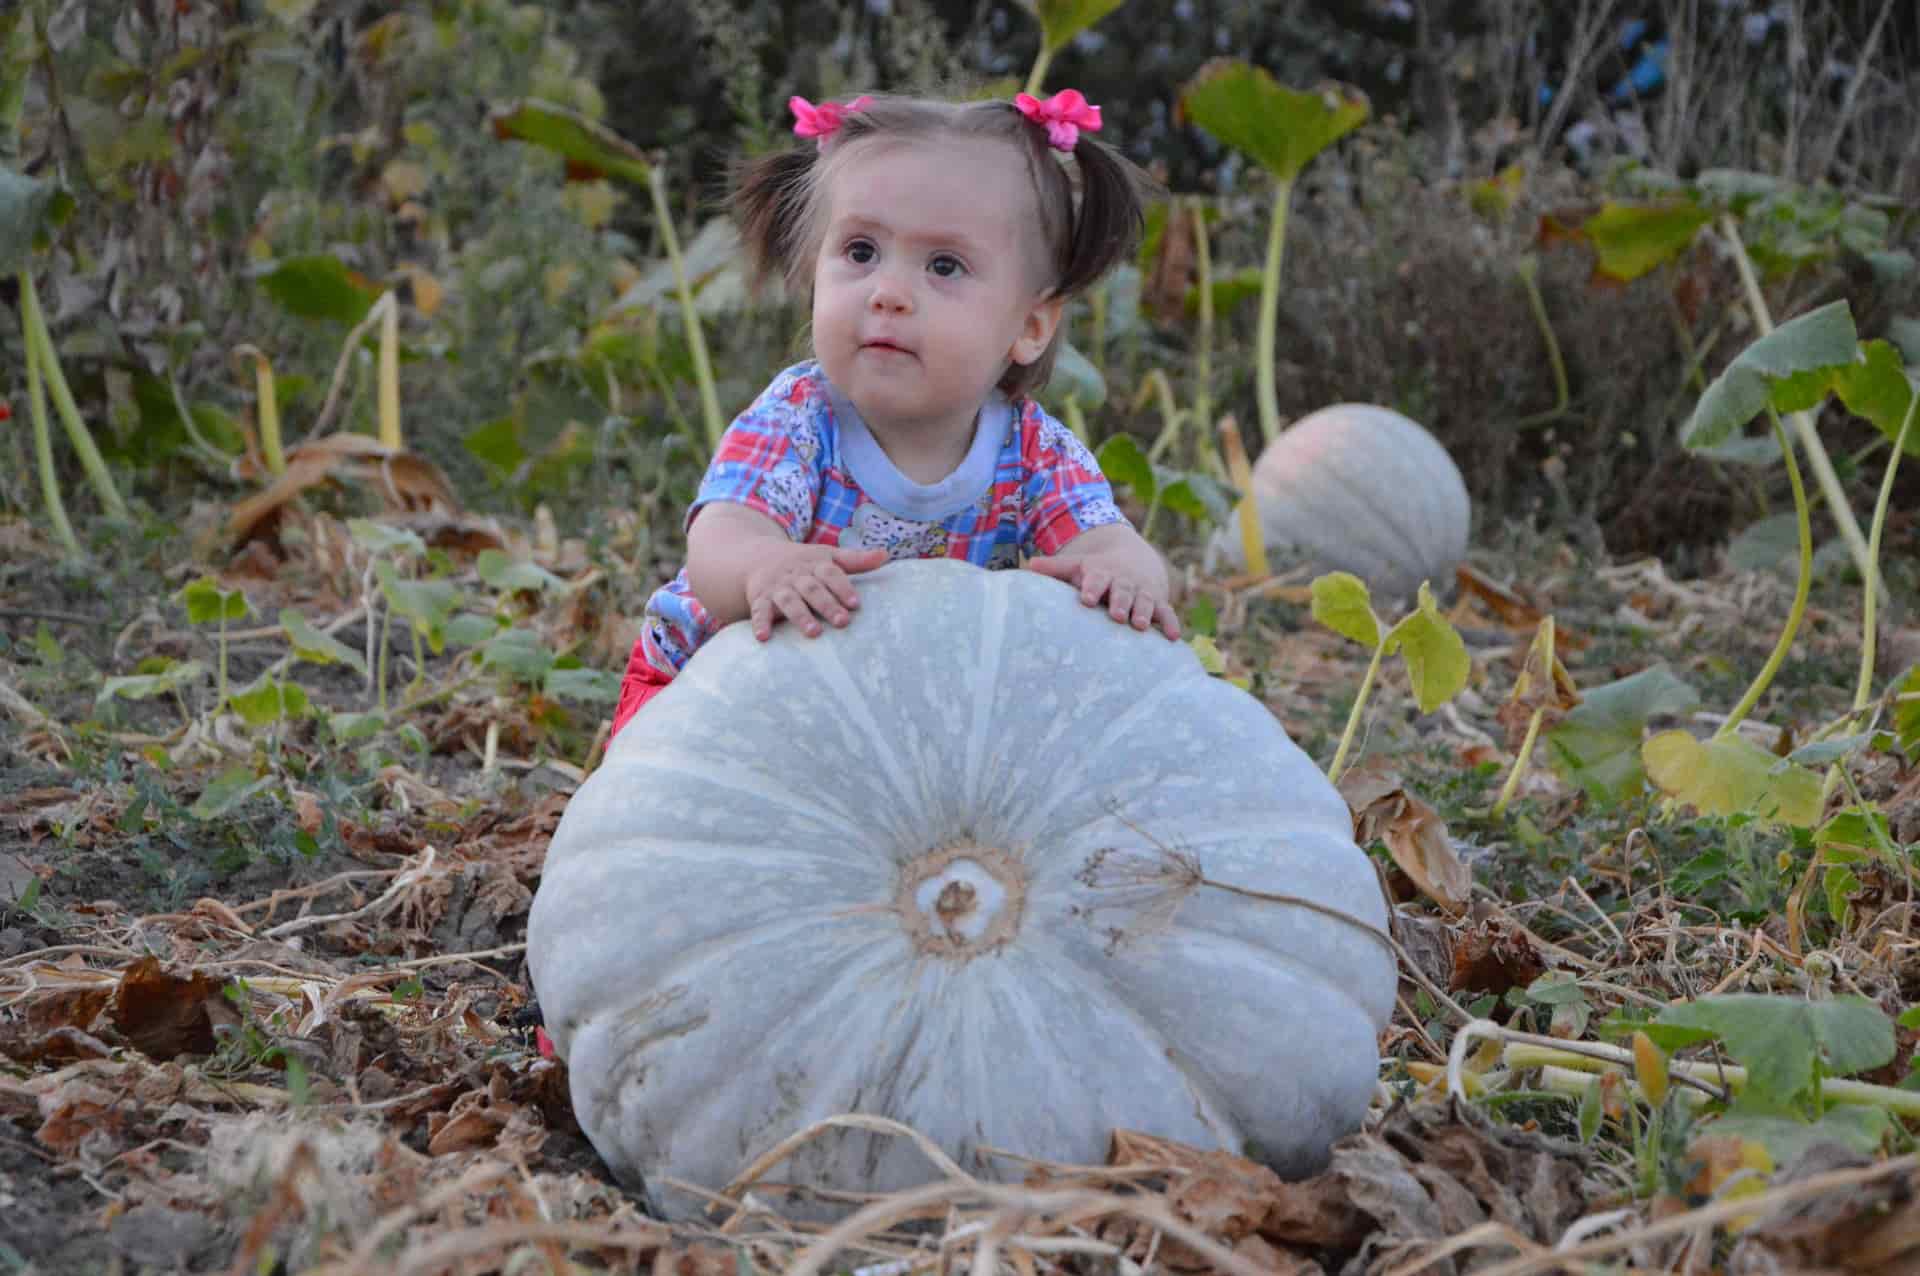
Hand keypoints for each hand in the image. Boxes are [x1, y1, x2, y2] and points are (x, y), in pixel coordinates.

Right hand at [743, 544, 888, 640]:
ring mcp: (778, 587)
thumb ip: (856, 560)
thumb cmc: (803, 562)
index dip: (843, 588)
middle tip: (843, 622)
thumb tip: (886, 555)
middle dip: (827, 605)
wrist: (758, 557)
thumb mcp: (828, 556)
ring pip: (789, 601)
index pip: (831, 573)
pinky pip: (759, 611)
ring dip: (800, 616)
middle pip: (812, 589)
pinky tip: (763, 638)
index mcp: (815, 564)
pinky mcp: (760, 599)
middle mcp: (797, 575)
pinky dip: (760, 623)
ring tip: (813, 632)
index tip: (856, 604)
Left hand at [1027, 553, 1180, 639]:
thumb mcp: (1078, 565)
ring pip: (1145, 601)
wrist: (1135, 559)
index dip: (1092, 587)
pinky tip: (1174, 638)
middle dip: (1120, 601)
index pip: (1096, 579)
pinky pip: (1167, 613)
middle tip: (1117, 614)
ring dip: (1144, 612)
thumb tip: (1029, 566)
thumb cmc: (1099, 569)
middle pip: (1122, 590)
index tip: (1087, 598)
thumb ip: (1055, 568)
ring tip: (1140, 625)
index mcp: (1103, 573)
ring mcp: (1143, 592)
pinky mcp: (1159, 603)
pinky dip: (1171, 624)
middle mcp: (1124, 582)